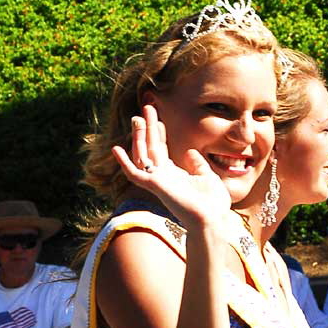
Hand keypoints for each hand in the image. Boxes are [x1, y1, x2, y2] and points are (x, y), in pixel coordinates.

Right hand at [113, 105, 230, 231]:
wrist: (211, 219)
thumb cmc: (212, 204)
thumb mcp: (208, 177)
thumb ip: (198, 165)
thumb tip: (190, 152)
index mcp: (174, 176)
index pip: (161, 151)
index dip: (158, 134)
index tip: (158, 119)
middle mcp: (163, 178)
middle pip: (151, 148)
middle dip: (148, 128)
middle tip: (147, 107)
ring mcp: (157, 182)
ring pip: (142, 155)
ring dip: (138, 136)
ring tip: (137, 117)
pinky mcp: (154, 186)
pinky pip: (134, 173)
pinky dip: (124, 162)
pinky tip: (115, 149)